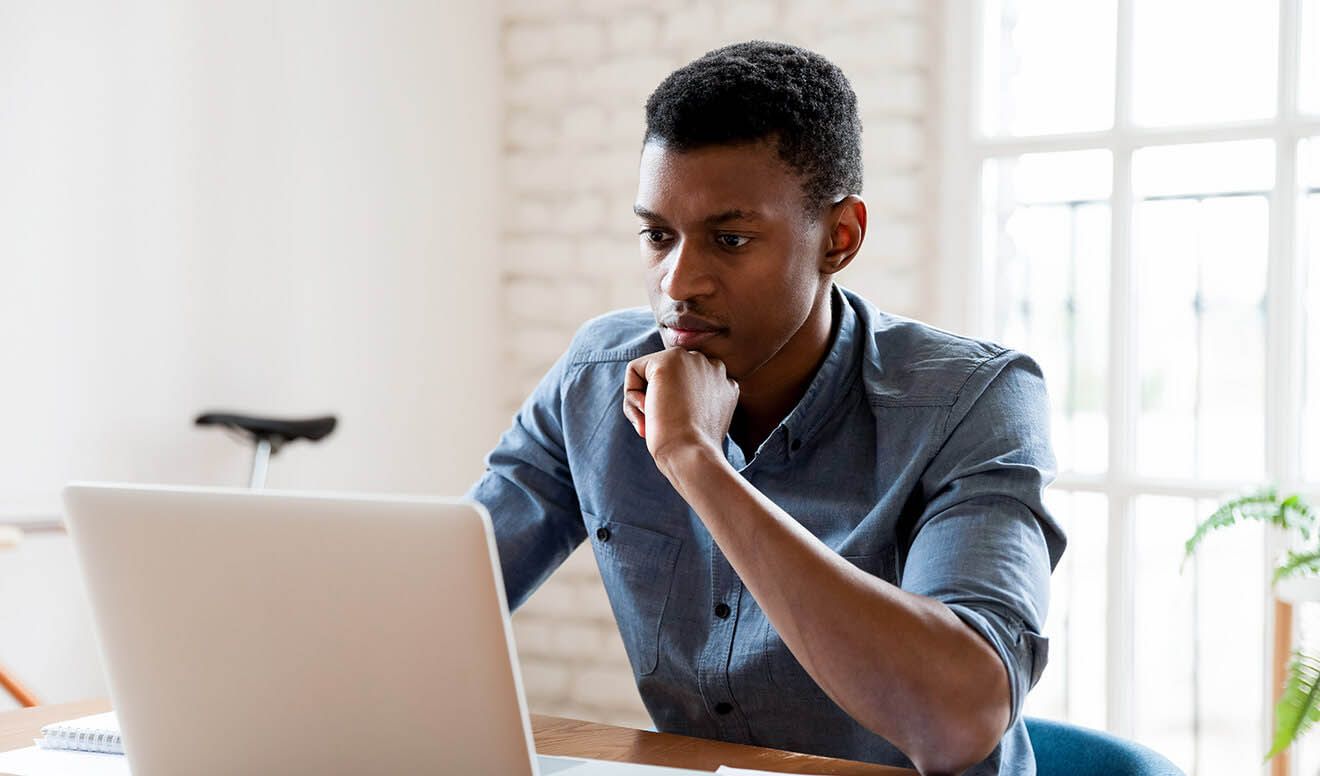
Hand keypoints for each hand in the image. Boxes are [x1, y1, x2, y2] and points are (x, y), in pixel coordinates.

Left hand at [622, 349, 738, 473]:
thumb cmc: (694, 449)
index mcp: (725, 384)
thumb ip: (692, 405)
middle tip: (659, 428)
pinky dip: (630, 395)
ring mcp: (692, 360)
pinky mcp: (668, 360)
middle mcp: (713, 366)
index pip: (687, 386)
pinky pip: (634, 370)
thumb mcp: (701, 424)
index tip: (675, 432)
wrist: (692, 453)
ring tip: (651, 424)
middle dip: (658, 402)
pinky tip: (646, 412)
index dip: (675, 409)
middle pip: (669, 378)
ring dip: (643, 401)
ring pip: (650, 373)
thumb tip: (662, 399)